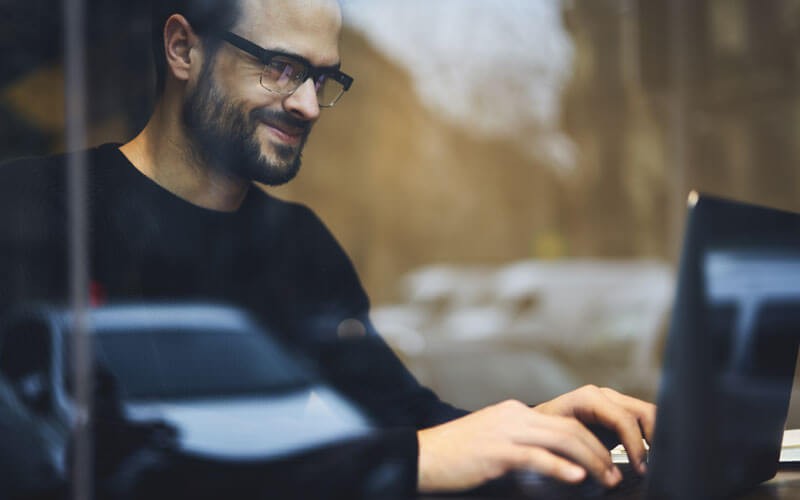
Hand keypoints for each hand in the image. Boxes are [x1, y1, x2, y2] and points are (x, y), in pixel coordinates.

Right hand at [416, 386, 655, 492]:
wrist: (421, 456)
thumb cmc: (455, 455)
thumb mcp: (493, 441)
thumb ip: (520, 443)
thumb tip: (551, 460)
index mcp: (514, 412)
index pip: (564, 421)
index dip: (591, 441)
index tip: (608, 461)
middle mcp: (513, 415)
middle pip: (570, 428)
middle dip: (599, 452)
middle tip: (616, 473)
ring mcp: (505, 431)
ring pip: (561, 439)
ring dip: (590, 461)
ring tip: (606, 478)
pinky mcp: (496, 452)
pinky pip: (537, 457)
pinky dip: (562, 468)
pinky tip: (577, 479)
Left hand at [533, 385, 654, 473]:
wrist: (536, 427)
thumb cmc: (544, 435)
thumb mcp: (560, 443)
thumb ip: (585, 454)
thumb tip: (609, 475)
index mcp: (589, 398)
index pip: (624, 419)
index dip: (636, 445)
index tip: (640, 468)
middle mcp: (603, 396)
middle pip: (643, 411)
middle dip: (654, 438)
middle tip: (654, 466)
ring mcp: (612, 401)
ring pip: (647, 414)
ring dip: (654, 437)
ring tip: (654, 463)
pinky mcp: (617, 412)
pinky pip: (641, 420)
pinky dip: (649, 437)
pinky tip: (648, 457)